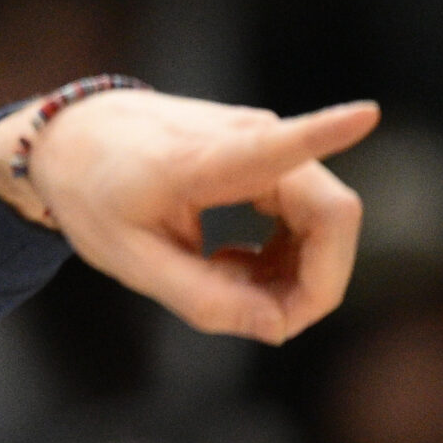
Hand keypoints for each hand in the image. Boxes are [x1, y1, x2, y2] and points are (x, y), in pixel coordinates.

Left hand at [0, 90, 378, 343]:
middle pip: (331, 217)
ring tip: (228, 285)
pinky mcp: (276, 155)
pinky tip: (236, 265)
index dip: (326, 132)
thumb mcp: (130, 261)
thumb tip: (277, 328)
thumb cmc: (94, 195)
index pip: (274, 144)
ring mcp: (269, 142)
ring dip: (298, 274)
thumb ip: (200, 299)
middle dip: (313, 285)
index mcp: (201, 161)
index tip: (365, 114)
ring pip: (329, 222)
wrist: (77, 140)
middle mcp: (249, 138)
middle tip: (257, 321)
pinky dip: (287, 256)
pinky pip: (311, 217)